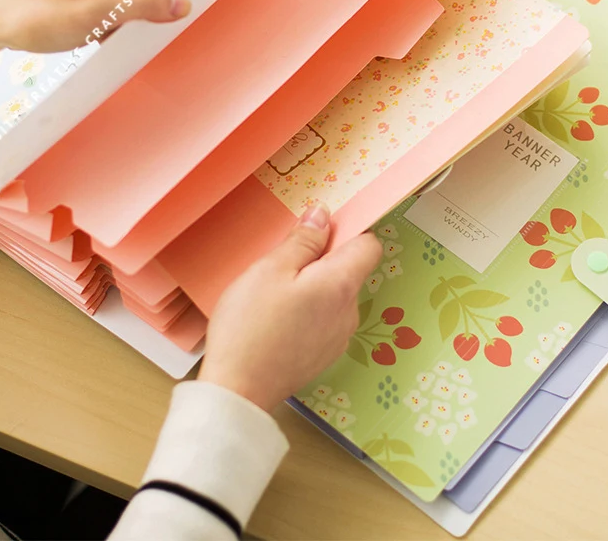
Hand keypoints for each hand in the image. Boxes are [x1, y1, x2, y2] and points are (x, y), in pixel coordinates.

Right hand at [198, 203, 382, 412]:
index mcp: (342, 285)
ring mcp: (339, 338)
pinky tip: (276, 320)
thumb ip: (303, 240)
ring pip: (335, 296)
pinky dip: (308, 312)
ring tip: (273, 296)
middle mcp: (350, 312)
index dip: (347, 232)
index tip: (316, 232)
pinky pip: (324, 320)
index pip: (369, 245)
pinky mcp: (324, 356)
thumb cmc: (250, 325)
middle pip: (349, 271)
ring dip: (313, 288)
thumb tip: (324, 216)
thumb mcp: (270, 269)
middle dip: (321, 261)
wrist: (238, 391)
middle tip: (282, 265)